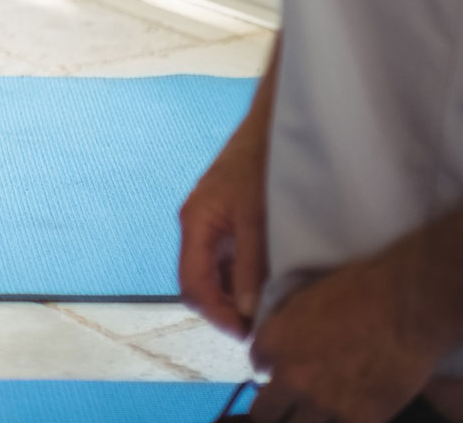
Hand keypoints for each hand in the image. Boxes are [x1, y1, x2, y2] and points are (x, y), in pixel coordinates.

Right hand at [178, 123, 269, 335]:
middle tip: (260, 327)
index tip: (247, 334)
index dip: (216, 315)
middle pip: (200, 283)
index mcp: (195, 224)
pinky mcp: (226, 220)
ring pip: (214, 273)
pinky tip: (267, 283)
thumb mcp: (257, 220)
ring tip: (267, 308)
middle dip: (225, 309)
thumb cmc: (259, 165)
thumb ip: (250, 267)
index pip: (192, 286)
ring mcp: (210, 223)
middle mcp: (196, 226)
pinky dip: (242, 277)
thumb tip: (246, 311)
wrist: (270, 127)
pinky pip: (227, 259)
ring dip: (235, 295)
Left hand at [247, 250, 445, 422]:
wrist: (408, 305)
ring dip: (306, 417)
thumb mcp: (304, 299)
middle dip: (276, 405)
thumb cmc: (359, 289)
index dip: (271, 366)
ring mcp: (324, 404)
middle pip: (265, 412)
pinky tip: (353, 409)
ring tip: (322, 406)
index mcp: (272, 344)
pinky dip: (344, 420)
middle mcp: (291, 378)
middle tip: (292, 400)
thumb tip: (277, 344)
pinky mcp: (360, 419)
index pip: (257, 367)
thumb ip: (283, 329)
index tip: (284, 366)